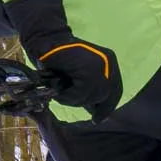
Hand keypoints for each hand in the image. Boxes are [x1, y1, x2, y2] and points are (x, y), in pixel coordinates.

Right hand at [5, 0, 122, 120]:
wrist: (44, 40)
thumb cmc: (59, 60)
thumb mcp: (81, 75)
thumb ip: (92, 90)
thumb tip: (102, 116)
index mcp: (110, 61)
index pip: (116, 90)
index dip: (106, 107)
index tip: (96, 120)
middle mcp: (109, 62)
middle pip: (106, 96)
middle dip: (86, 102)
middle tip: (68, 97)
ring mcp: (100, 65)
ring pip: (92, 97)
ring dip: (73, 99)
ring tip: (61, 90)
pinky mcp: (88, 70)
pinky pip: (80, 94)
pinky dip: (67, 96)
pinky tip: (59, 90)